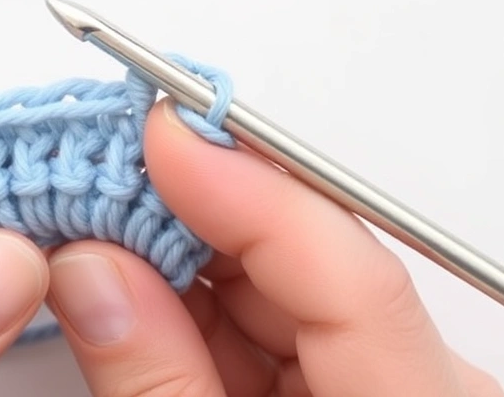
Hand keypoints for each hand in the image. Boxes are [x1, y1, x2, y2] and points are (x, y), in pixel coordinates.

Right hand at [42, 98, 503, 395]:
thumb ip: (151, 383)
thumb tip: (89, 271)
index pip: (348, 276)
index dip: (251, 189)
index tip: (163, 134)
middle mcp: (413, 391)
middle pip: (308, 267)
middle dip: (190, 212)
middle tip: (96, 178)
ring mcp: (374, 390)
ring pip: (277, 290)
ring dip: (177, 255)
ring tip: (91, 226)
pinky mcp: (330, 395)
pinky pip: (262, 329)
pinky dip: (187, 305)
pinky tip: (126, 288)